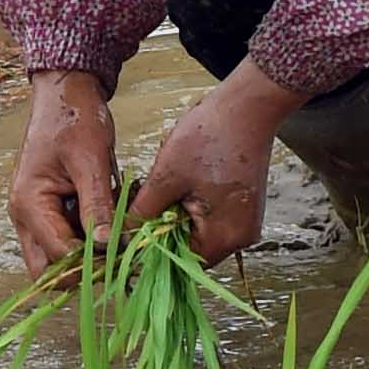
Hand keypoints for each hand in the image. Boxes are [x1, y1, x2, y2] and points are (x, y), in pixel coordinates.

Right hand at [9, 69, 119, 273]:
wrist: (66, 90)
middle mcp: (25, 215)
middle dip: (85, 270)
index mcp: (28, 203)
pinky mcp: (49, 210)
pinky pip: (67, 239)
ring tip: (118, 232)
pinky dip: (89, 238)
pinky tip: (112, 219)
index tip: (125, 253)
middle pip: (49, 270)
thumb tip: (106, 246)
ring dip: (89, 255)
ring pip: (58, 259)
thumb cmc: (74, 117)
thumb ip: (96, 204)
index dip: (93, 262)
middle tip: (119, 253)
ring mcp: (35, 214)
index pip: (58, 257)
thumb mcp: (90, 160)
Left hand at [126, 61, 299, 261]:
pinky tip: (183, 182)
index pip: (182, 262)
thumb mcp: (167, 175)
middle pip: (191, 248)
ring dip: (178, 216)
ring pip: (200, 231)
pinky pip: (213, 219)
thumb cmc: (208, 137)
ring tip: (167, 186)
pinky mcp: (245, 208)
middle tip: (147, 201)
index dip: (154, 249)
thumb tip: (121, 237)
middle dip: (166, 228)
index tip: (133, 232)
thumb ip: (144, 211)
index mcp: (225, 237)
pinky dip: (194, 206)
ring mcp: (245, 223)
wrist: (246, 107)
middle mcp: (241, 238)